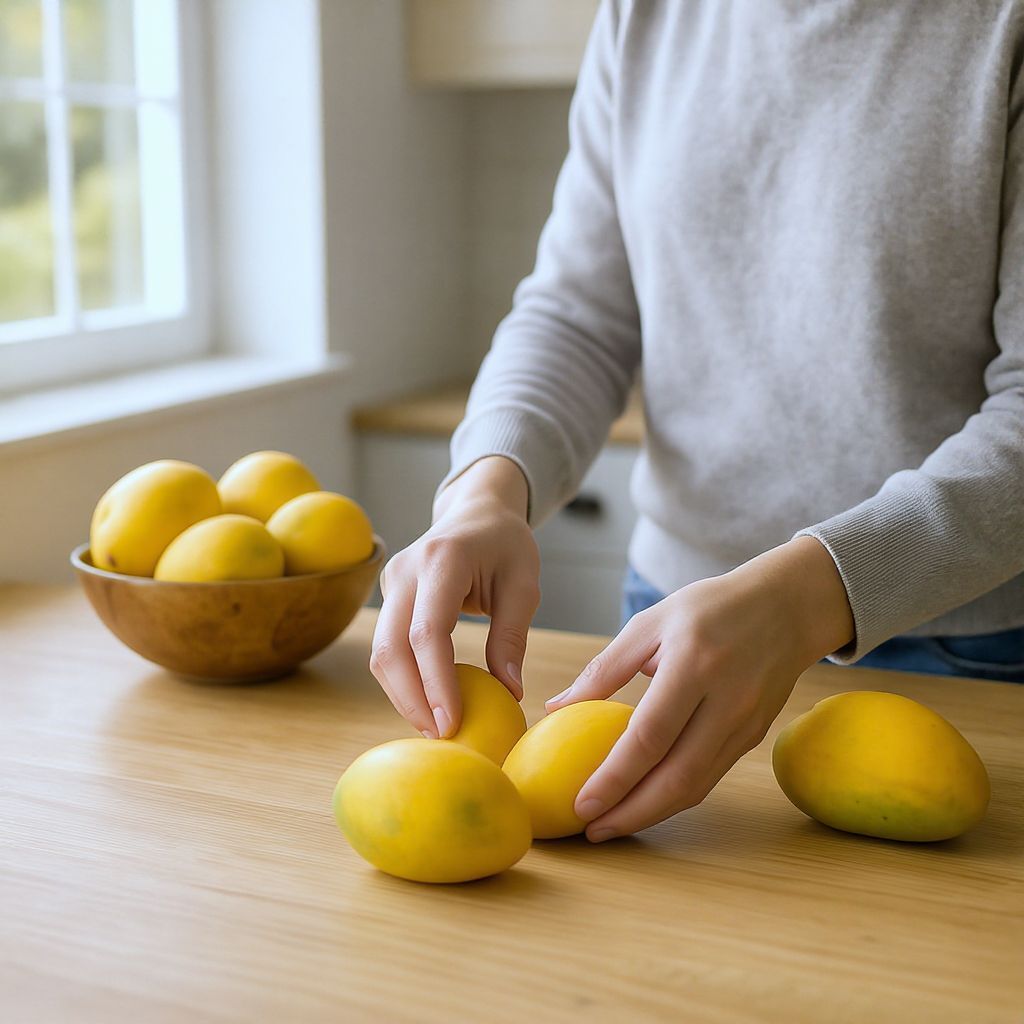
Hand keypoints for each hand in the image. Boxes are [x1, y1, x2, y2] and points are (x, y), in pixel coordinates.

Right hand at [370, 456, 539, 738]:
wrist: (475, 510)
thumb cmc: (506, 544)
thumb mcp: (524, 584)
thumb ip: (512, 636)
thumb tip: (510, 693)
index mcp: (444, 560)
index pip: (428, 632)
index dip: (436, 682)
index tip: (451, 723)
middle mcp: (406, 569)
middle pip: (391, 648)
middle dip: (411, 699)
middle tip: (442, 738)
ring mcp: (391, 581)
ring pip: (381, 653)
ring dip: (403, 695)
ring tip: (435, 728)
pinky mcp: (388, 595)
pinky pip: (387, 646)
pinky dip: (403, 680)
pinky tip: (427, 704)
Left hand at [545, 537, 853, 840]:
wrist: (786, 607)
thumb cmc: (708, 608)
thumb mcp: (650, 623)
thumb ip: (605, 668)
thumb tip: (557, 707)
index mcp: (693, 664)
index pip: (650, 736)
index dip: (615, 777)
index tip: (581, 804)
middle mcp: (725, 700)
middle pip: (677, 776)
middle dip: (631, 813)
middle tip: (591, 832)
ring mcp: (745, 722)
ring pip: (697, 785)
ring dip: (653, 814)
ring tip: (612, 826)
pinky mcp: (753, 736)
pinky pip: (711, 776)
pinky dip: (676, 796)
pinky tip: (647, 801)